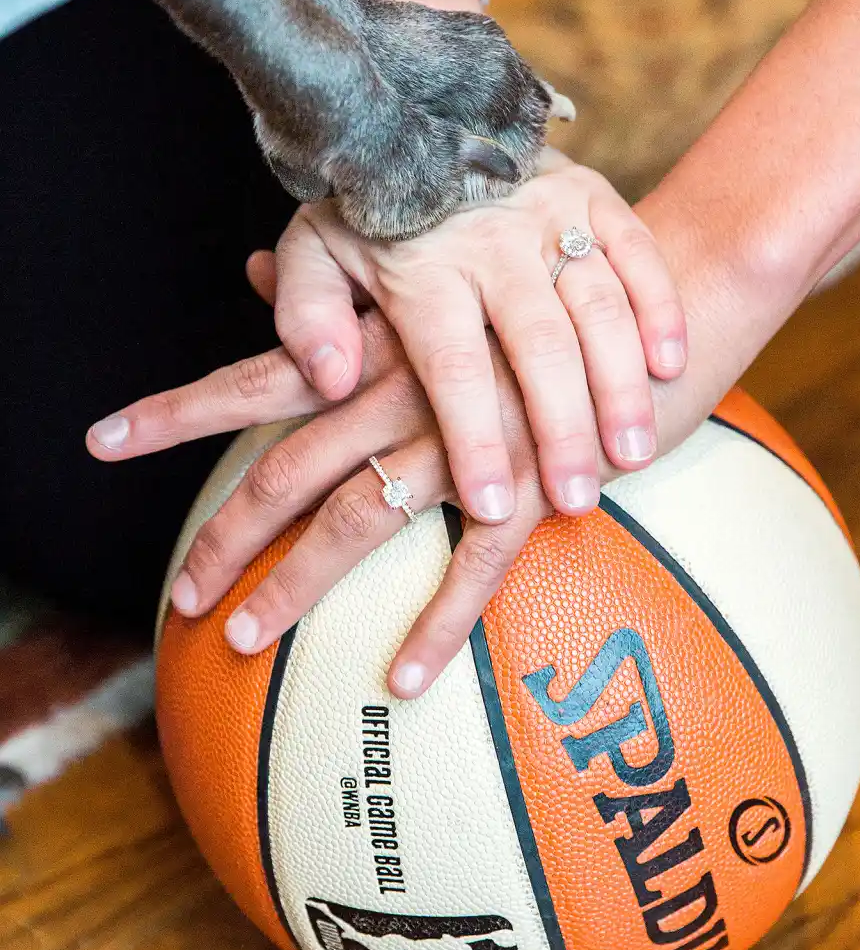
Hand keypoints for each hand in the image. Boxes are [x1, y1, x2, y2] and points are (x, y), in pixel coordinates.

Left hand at [88, 304, 553, 699]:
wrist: (666, 292)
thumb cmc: (541, 282)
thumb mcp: (436, 271)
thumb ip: (335, 286)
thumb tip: (249, 273)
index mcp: (376, 343)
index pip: (255, 381)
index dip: (176, 412)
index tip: (103, 441)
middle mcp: (404, 392)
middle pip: (287, 472)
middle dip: (225, 538)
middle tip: (181, 601)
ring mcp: (465, 443)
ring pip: (360, 523)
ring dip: (299, 588)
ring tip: (245, 640)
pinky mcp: (534, 484)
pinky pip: (475, 568)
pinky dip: (440, 626)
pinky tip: (406, 678)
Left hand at [268, 150, 687, 530]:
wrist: (424, 103)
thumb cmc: (367, 208)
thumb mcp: (313, 253)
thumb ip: (308, 316)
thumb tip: (331, 381)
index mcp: (422, 266)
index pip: (451, 364)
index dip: (473, 436)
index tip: (493, 504)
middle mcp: (491, 240)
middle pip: (536, 345)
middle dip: (561, 428)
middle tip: (578, 498)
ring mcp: (550, 213)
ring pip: (598, 305)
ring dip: (621, 383)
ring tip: (634, 454)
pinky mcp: (593, 193)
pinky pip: (637, 251)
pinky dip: (660, 306)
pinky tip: (674, 368)